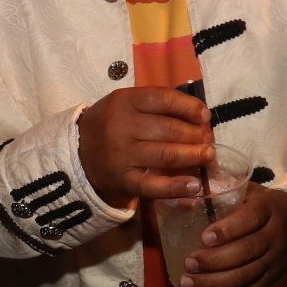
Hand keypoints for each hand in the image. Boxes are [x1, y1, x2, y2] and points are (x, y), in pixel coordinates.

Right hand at [77, 86, 213, 207]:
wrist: (77, 154)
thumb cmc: (111, 124)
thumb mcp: (126, 105)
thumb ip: (157, 106)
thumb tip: (200, 117)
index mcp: (124, 101)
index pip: (164, 99)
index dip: (189, 107)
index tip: (205, 116)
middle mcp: (121, 126)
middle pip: (169, 129)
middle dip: (195, 135)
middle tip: (209, 140)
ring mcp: (121, 155)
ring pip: (165, 155)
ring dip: (193, 156)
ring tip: (208, 156)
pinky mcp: (123, 180)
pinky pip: (153, 186)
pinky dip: (176, 187)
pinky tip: (195, 185)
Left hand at [181, 184, 286, 286]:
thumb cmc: (267, 206)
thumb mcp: (252, 192)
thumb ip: (223, 192)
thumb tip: (183, 198)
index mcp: (269, 209)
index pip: (250, 219)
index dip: (228, 230)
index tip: (204, 237)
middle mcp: (274, 237)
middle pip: (246, 252)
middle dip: (215, 260)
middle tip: (189, 262)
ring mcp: (273, 262)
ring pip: (244, 277)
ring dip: (213, 284)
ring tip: (186, 283)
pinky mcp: (269, 281)